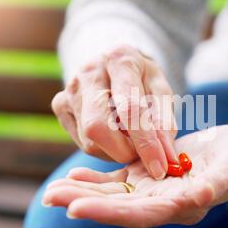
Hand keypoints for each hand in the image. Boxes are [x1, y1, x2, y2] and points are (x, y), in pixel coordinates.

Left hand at [42, 125, 227, 227]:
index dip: (108, 213)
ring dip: (84, 192)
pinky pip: (120, 181)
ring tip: (54, 189)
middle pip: (119, 208)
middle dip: (85, 203)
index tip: (76, 208)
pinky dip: (97, 180)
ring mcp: (154, 191)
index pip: (140, 214)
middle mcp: (164, 203)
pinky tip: (75, 173)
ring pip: (114, 196)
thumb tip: (198, 197)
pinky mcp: (149, 176)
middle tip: (51, 197)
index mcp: (183, 206)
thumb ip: (215, 185)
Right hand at [51, 45, 176, 179]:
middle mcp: (89, 71)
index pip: (130, 108)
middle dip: (125, 151)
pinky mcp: (60, 105)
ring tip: (130, 138)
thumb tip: (167, 157)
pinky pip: (82, 142)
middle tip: (142, 155)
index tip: (160, 168)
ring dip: (116, 151)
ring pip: (90, 141)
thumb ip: (165, 122)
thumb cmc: (143, 78)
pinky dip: (103, 149)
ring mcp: (69, 89)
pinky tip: (114, 135)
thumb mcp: (162, 91)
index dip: (146, 143)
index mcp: (120, 59)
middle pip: (99, 127)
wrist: (115, 64)